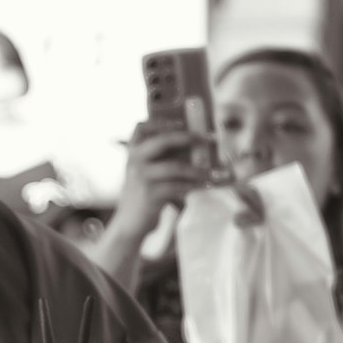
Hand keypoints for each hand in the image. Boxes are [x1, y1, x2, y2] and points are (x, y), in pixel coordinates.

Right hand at [108, 123, 212, 244]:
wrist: (130, 222)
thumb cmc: (144, 194)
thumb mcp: (147, 171)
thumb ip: (162, 158)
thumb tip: (196, 146)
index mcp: (133, 151)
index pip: (141, 127)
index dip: (162, 121)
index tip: (182, 121)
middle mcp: (135, 160)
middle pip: (162, 141)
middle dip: (188, 137)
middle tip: (207, 139)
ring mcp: (142, 177)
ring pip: (175, 167)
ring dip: (197, 169)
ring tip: (211, 172)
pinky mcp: (150, 194)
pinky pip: (178, 186)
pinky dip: (194, 186)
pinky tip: (204, 186)